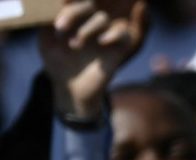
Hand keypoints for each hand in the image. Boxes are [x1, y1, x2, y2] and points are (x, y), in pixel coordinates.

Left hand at [39, 0, 147, 118]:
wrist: (70, 89)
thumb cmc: (57, 64)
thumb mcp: (46, 41)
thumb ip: (47, 22)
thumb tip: (51, 5)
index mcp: (75, 17)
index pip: (75, 2)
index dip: (68, 5)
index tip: (58, 10)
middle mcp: (90, 22)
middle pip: (89, 5)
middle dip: (73, 13)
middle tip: (60, 28)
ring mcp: (104, 35)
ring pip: (103, 18)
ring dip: (87, 29)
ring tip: (74, 45)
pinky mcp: (117, 50)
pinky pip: (123, 34)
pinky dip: (114, 35)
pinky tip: (102, 42)